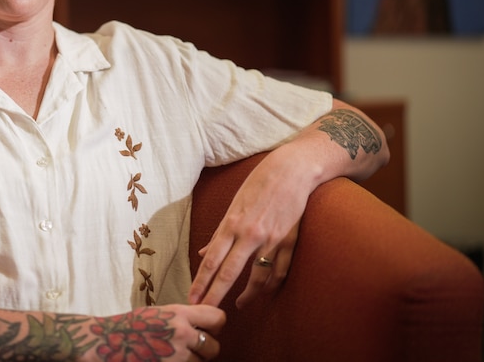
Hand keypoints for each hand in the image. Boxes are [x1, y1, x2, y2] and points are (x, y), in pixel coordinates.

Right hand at [84, 304, 224, 361]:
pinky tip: (168, 360)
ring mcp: (176, 356)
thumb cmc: (130, 326)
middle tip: (192, 349)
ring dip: (192, 361)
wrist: (106, 342)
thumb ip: (182, 318)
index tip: (209, 329)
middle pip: (213, 347)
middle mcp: (181, 334)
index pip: (217, 318)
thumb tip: (203, 324)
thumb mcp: (158, 313)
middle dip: (205, 350)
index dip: (215, 325)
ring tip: (174, 356)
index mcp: (179, 314)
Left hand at [188, 150, 312, 307]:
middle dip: (215, 296)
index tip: (191, 298)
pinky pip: (280, 271)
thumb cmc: (258, 184)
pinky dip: (272, 284)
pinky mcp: (289, 241)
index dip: (201, 282)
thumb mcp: (234, 205)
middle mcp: (250, 234)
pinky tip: (265, 291)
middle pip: (229, 273)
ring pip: (258, 277)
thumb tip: (203, 252)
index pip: (212, 260)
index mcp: (232, 224)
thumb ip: (220, 233)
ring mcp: (271, 240)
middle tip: (206, 313)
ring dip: (248, 295)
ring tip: (240, 305)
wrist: (291, 171)